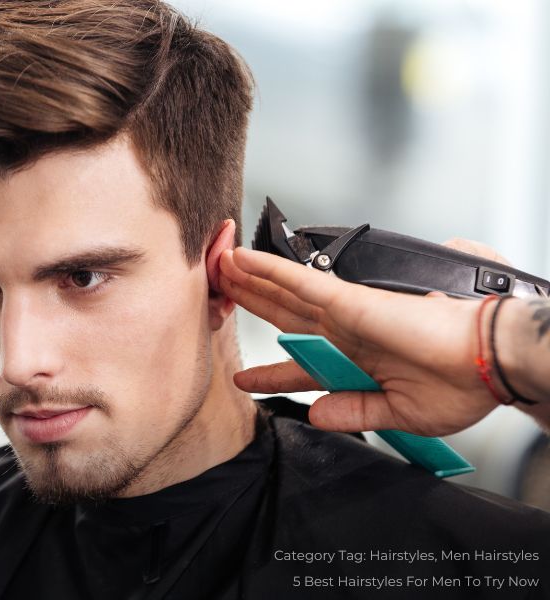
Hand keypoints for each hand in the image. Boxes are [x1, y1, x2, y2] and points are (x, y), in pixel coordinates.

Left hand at [219, 246, 502, 435]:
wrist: (490, 364)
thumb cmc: (461, 386)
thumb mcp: (398, 411)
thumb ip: (354, 410)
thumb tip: (316, 416)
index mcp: (357, 361)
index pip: (300, 367)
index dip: (269, 372)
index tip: (243, 379)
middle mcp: (345, 333)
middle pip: (284, 317)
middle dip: (251, 306)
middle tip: (219, 295)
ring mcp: (345, 314)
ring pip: (286, 292)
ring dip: (251, 280)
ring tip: (221, 268)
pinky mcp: (350, 300)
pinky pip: (302, 281)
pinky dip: (272, 270)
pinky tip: (245, 261)